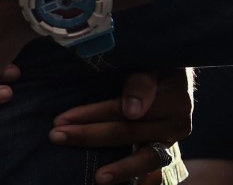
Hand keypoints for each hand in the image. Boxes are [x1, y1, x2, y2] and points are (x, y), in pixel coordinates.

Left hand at [50, 69, 192, 184]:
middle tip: (55, 136)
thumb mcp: (147, 61)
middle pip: (127, 133)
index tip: (61, 119)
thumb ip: (140, 81)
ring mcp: (172, 140)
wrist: (170, 70)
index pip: (124, 110)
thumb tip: (132, 111)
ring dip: (119, 168)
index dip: (91, 114)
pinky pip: (154, 170)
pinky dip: (137, 177)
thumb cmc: (151, 59)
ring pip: (144, 158)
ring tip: (97, 178)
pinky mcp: (167, 151)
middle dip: (88, 135)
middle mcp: (177, 123)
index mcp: (174, 99)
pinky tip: (116, 182)